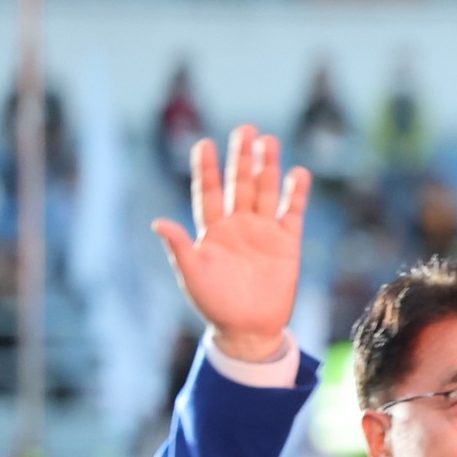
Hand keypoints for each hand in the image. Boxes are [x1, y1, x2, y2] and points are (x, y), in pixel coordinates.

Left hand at [152, 126, 306, 363]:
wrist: (250, 328)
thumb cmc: (215, 304)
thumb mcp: (193, 275)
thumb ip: (180, 248)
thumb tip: (158, 223)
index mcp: (212, 230)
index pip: (209, 192)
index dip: (207, 169)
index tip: (204, 143)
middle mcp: (238, 225)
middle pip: (239, 183)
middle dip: (241, 157)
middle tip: (246, 129)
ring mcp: (263, 232)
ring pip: (265, 191)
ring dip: (267, 167)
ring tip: (269, 141)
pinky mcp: (287, 243)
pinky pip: (292, 213)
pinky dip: (296, 194)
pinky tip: (298, 174)